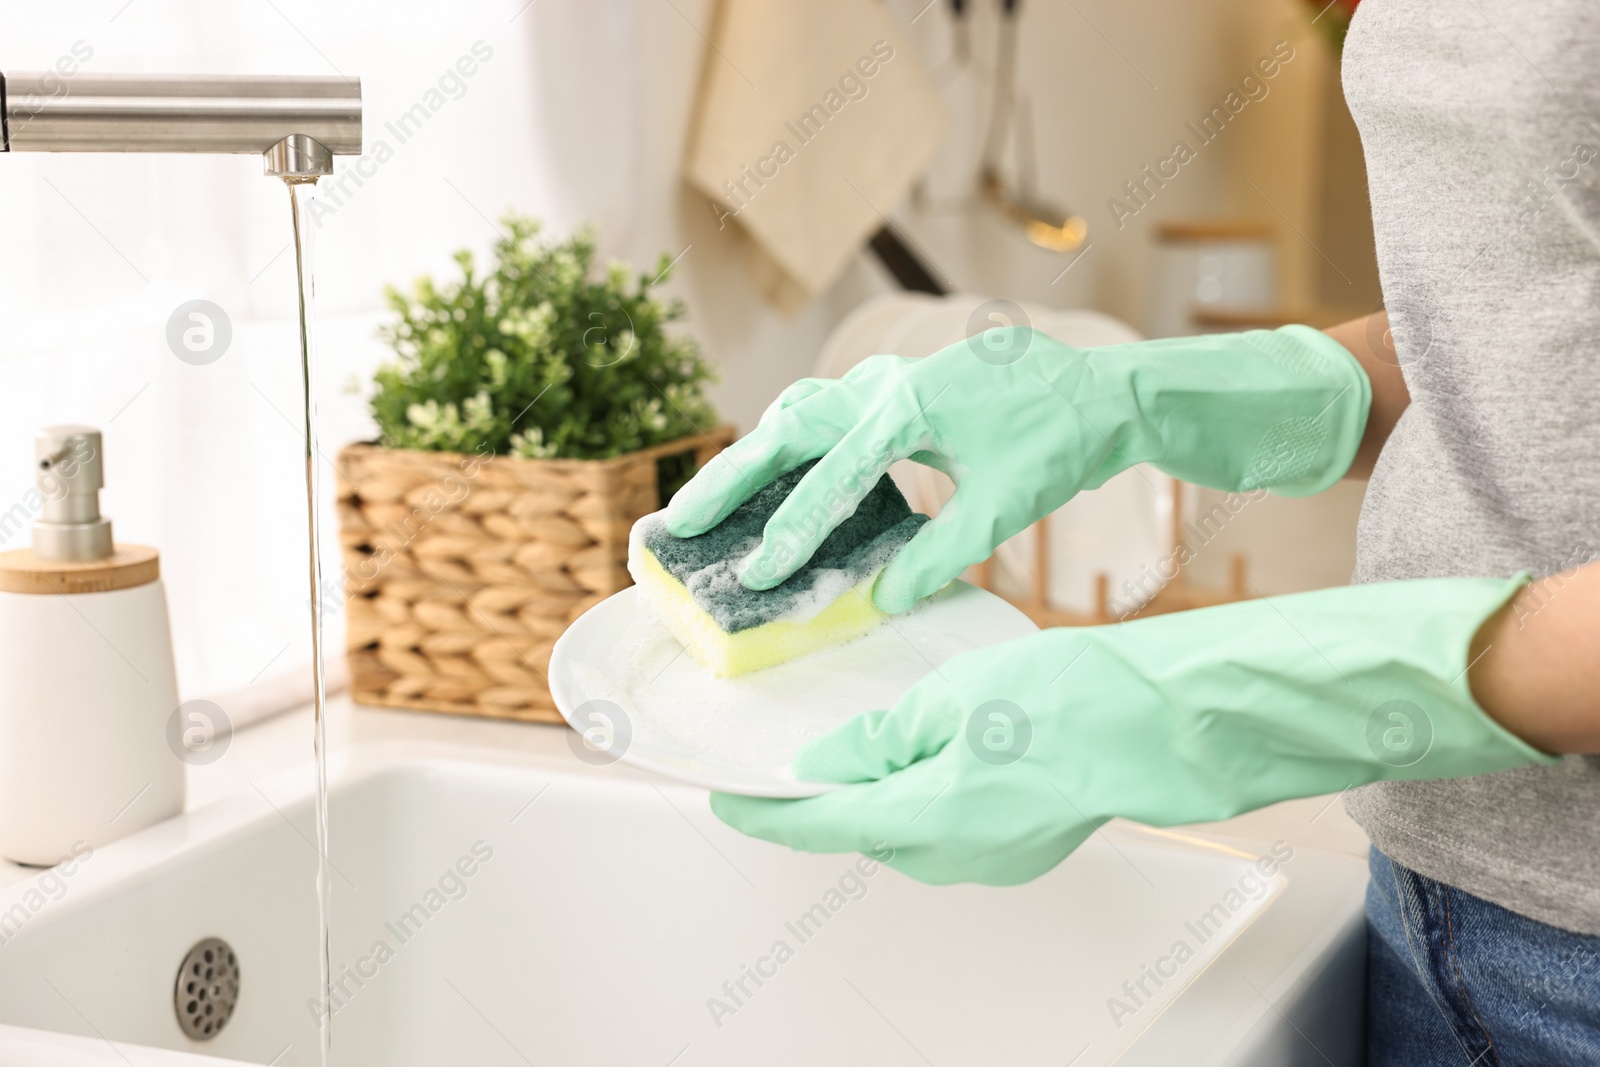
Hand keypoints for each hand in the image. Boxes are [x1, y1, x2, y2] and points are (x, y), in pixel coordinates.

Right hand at [667, 325, 1369, 613]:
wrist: (1101, 391)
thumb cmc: (1061, 441)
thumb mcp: (1006, 505)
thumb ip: (941, 553)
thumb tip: (882, 599)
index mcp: (910, 407)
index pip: (831, 478)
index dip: (790, 532)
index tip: (754, 574)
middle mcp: (886, 384)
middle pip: (785, 428)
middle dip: (730, 479)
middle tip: (679, 524)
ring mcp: (888, 379)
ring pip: (799, 413)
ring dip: (754, 457)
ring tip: (712, 503)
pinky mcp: (896, 389)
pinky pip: (826, 415)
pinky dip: (793, 448)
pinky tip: (781, 480)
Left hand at [711, 577, 1550, 885]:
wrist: (1167, 718)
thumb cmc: (1074, 697)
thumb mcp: (953, 698)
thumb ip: (882, 739)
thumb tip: (830, 762)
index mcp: (928, 817)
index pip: (820, 823)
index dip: (766, 813)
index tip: (727, 801)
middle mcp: (956, 854)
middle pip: (862, 830)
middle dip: (823, 800)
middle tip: (790, 763)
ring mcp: (995, 856)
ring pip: (907, 828)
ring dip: (876, 794)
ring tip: (859, 746)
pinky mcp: (1024, 840)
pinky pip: (951, 825)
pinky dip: (923, 793)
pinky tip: (929, 752)